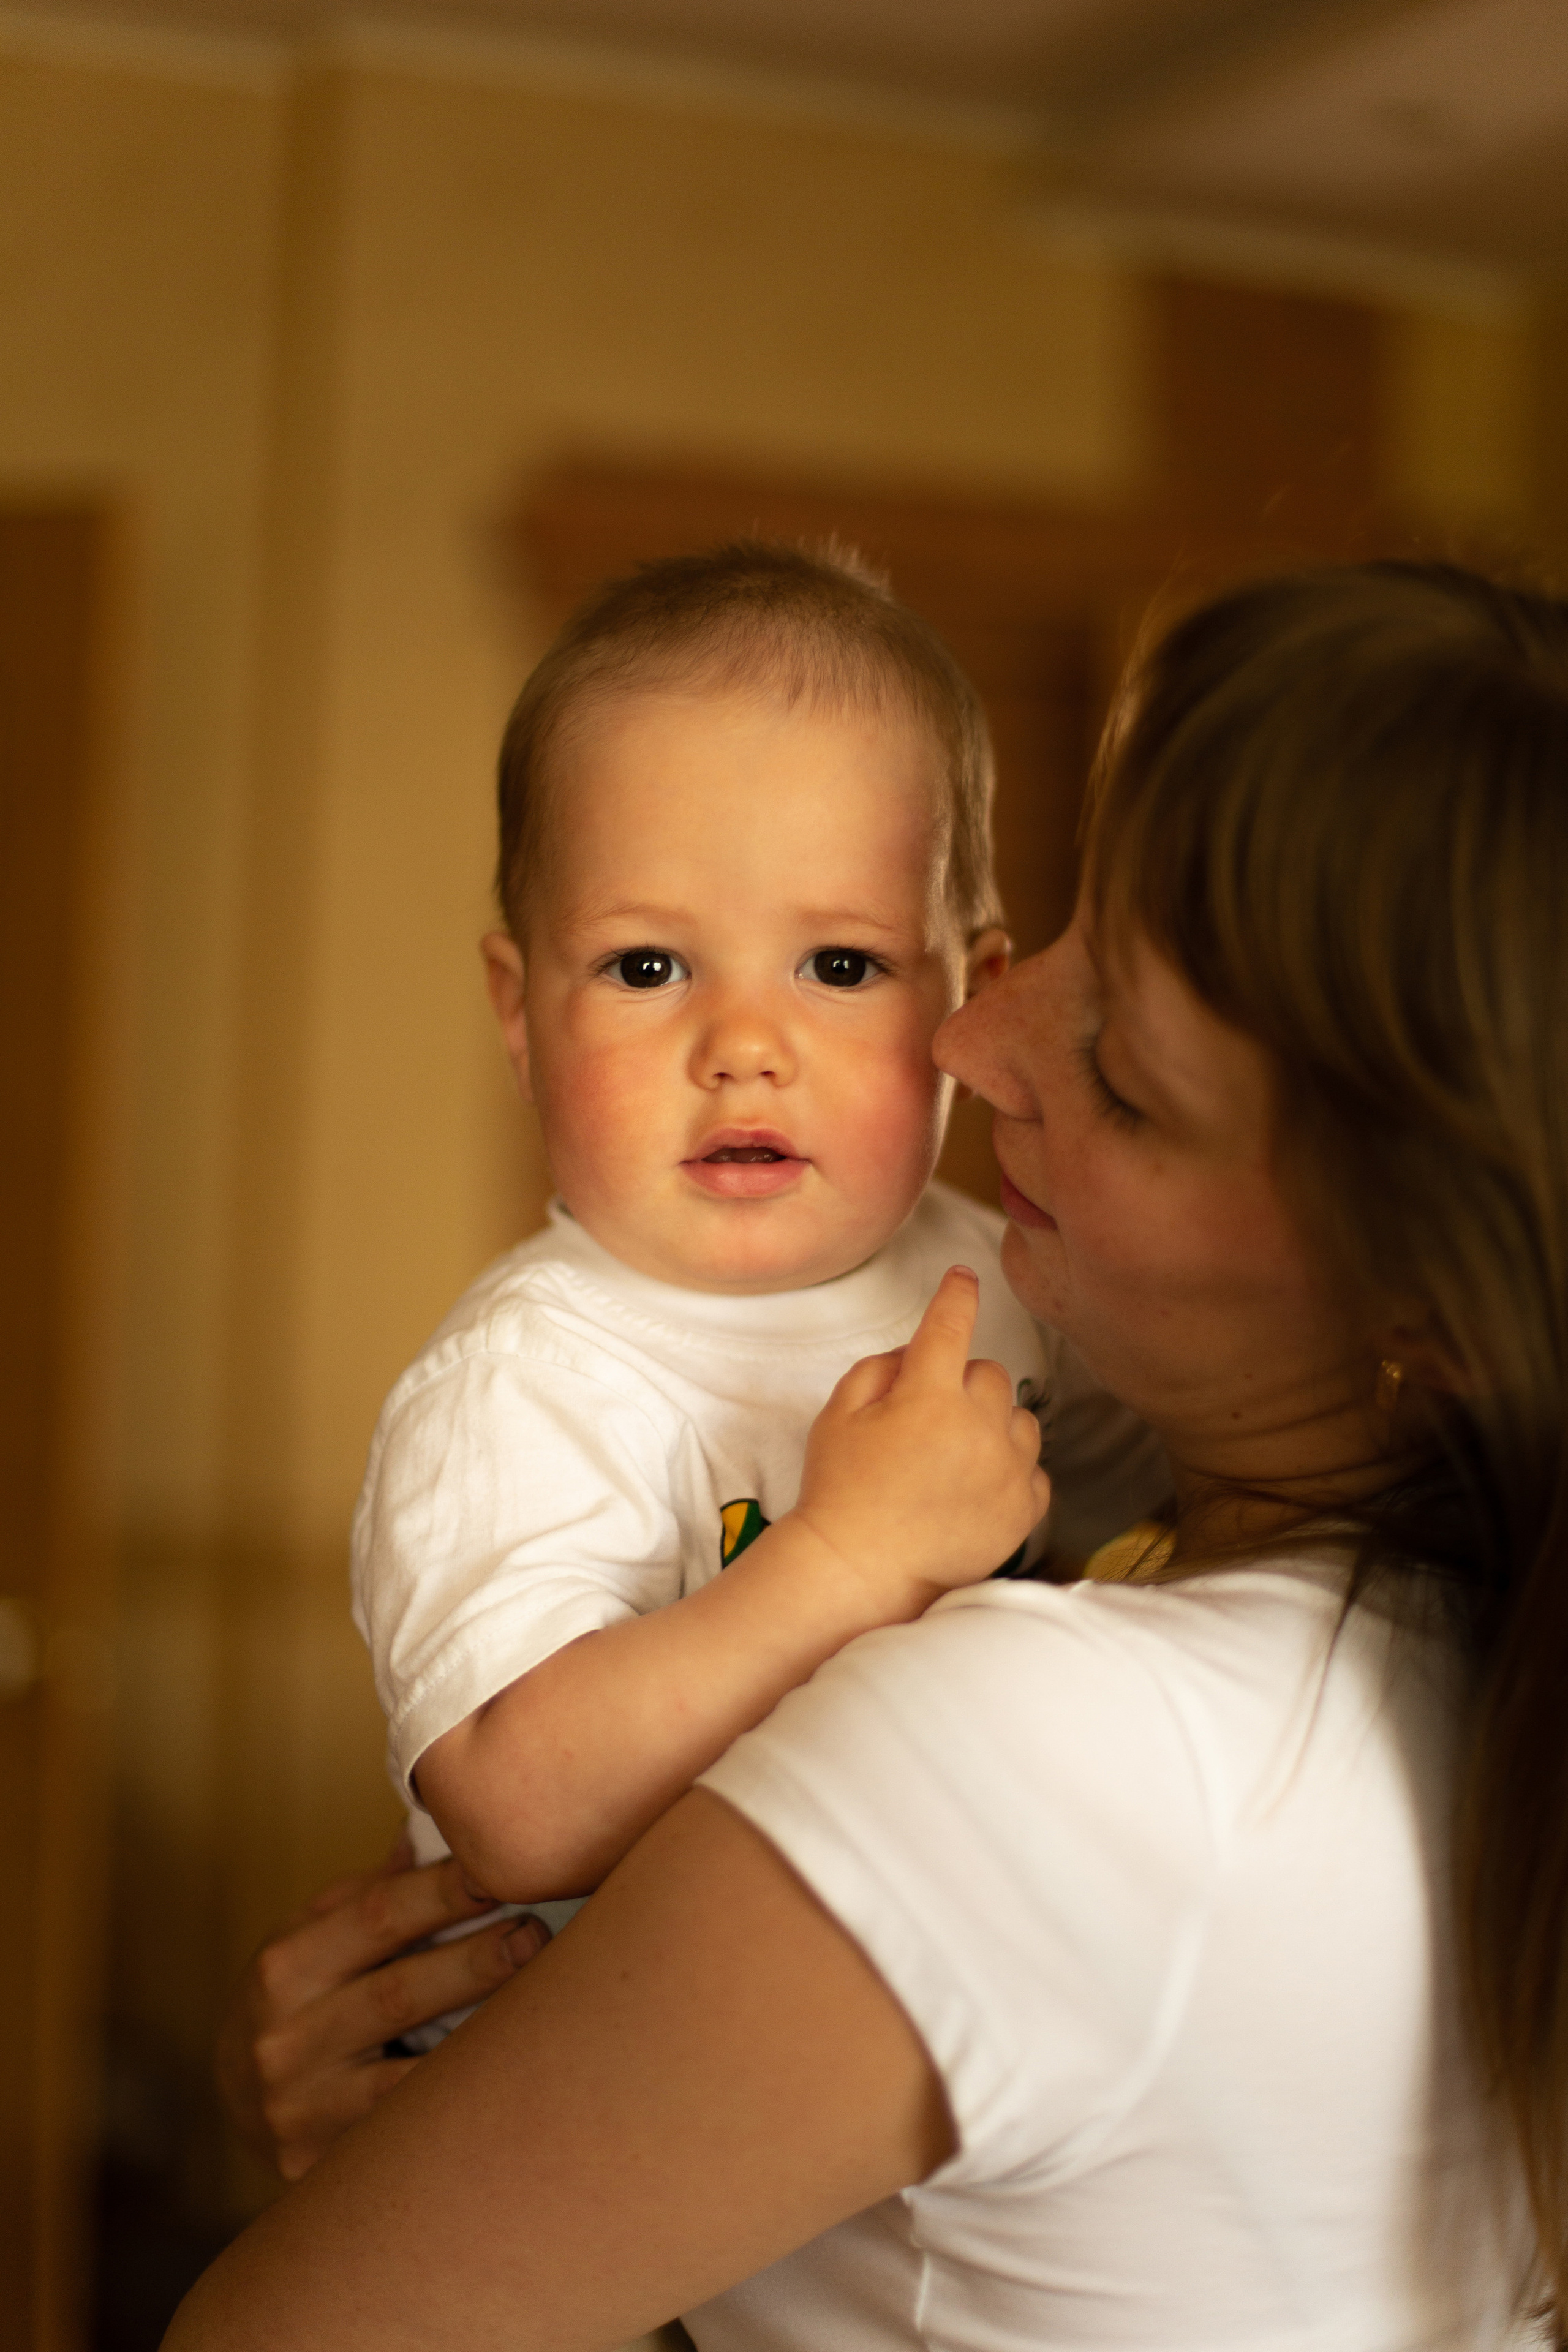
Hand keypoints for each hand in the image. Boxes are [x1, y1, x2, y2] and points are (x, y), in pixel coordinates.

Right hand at [215, 1837, 548, 2180]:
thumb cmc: (295, 1996)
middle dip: (476, 1962)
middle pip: (399, 1994)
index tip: (499, 1873)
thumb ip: (373, 1891)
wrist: (233, 2100)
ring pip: (409, 2078)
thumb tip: (430, 1830)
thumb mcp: (311, 1935)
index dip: (442, 1893)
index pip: (376, 1918)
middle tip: (537, 1935)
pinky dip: (460, 2109)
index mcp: (286, 1968)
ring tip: (544, 2007)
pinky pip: (407, 2136)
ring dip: (481, 2040)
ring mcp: (305, 2110)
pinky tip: (511, 2082)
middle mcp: (287, 2041)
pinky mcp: (323, 2164)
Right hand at [792, 1265, 1049, 1612]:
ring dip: (992, 1425)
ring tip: (953, 1458)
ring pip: (1020, 1419)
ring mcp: (1007, 1470)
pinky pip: (1033, 1469)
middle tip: (927, 1418)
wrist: (860, 1573)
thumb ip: (880, 1368)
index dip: (957, 1294)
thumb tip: (917, 1353)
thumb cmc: (840, 1491)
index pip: (951, 1324)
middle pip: (991, 1373)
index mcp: (928, 1395)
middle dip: (962, 1383)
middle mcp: (978, 1426)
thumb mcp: (837, 1415)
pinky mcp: (1024, 1510)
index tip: (964, 1278)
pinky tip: (974, 1488)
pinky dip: (1009, 1471)